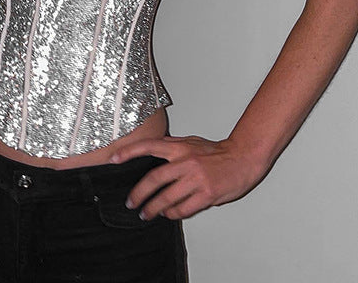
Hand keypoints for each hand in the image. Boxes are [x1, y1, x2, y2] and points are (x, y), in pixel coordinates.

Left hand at [110, 134, 269, 220]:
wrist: (243, 157)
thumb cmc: (218, 151)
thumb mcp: (193, 142)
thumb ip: (174, 146)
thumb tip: (156, 147)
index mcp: (180, 147)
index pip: (149, 146)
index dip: (129, 152)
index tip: (114, 159)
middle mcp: (186, 162)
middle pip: (154, 179)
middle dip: (139, 193)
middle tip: (131, 202)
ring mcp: (196, 179)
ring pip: (168, 198)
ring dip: (154, 208)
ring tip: (147, 214)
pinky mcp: (206, 194)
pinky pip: (184, 208)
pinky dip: (174, 213)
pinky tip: (169, 214)